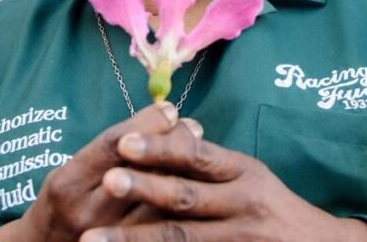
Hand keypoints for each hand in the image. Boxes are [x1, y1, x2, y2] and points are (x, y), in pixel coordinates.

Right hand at [7, 101, 180, 241]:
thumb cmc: (64, 202)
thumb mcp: (71, 171)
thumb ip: (108, 149)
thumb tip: (162, 117)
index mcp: (68, 183)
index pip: (110, 146)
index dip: (144, 124)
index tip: (169, 109)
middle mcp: (87, 211)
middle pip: (138, 172)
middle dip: (170, 144)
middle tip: (193, 126)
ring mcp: (108, 234)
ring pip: (157, 200)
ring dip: (183, 170)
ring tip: (201, 149)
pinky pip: (160, 222)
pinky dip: (179, 199)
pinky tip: (194, 181)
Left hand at [79, 121, 366, 241]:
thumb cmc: (271, 205)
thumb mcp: (248, 175)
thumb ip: (208, 162)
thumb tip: (161, 134)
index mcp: (243, 172)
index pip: (196, 155)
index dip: (159, 148)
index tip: (122, 142)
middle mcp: (243, 203)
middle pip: (186, 196)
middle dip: (144, 188)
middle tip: (107, 181)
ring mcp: (239, 239)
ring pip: (181, 238)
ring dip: (135, 238)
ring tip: (94, 239)